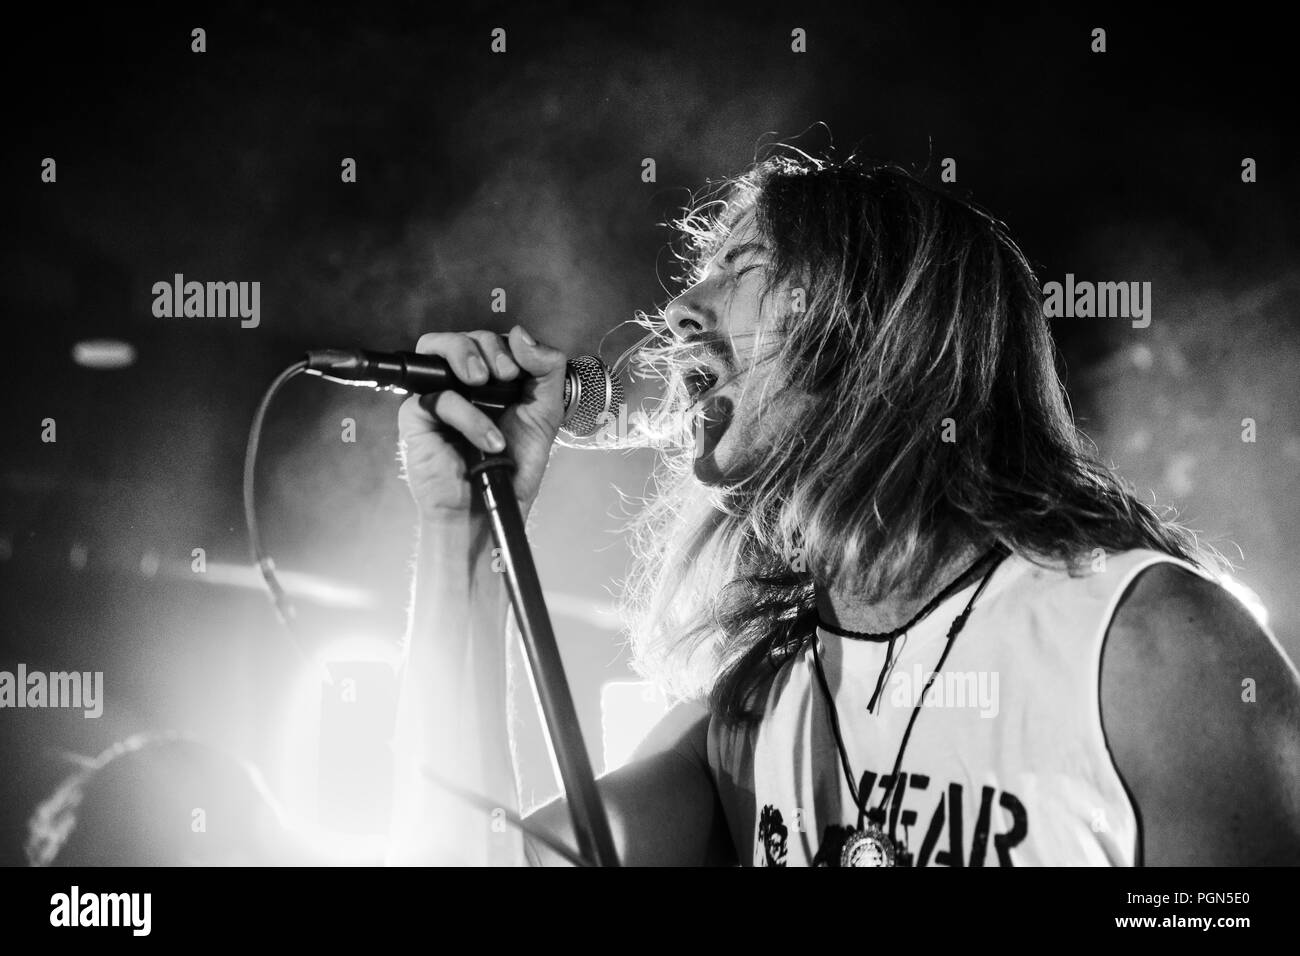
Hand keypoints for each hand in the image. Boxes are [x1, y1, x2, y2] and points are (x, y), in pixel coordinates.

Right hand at [398, 326, 566, 519]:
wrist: (491, 507)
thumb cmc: (513, 466)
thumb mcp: (544, 413)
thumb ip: (545, 370)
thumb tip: (521, 334)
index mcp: (491, 380)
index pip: (492, 340)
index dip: (506, 345)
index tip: (520, 371)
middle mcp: (460, 384)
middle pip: (463, 336)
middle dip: (488, 346)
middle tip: (505, 375)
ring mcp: (436, 396)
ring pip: (435, 347)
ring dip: (464, 353)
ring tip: (483, 381)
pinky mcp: (416, 417)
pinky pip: (437, 397)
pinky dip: (466, 415)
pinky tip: (488, 440)